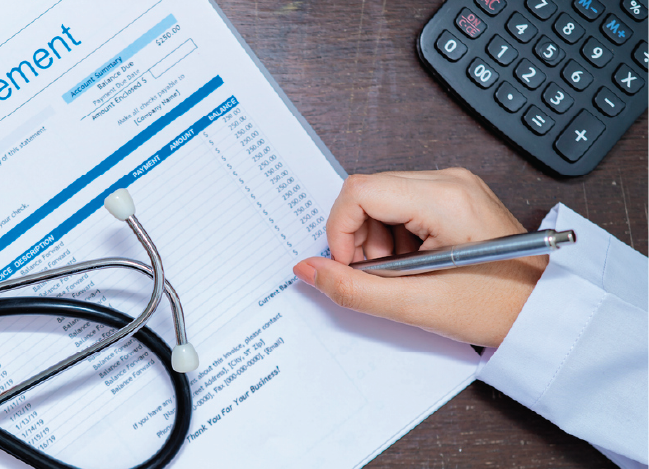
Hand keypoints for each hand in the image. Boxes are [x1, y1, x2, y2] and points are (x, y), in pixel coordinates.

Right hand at [293, 168, 547, 346]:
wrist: (546, 310)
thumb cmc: (499, 307)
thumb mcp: (417, 305)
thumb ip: (353, 288)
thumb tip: (308, 269)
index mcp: (444, 198)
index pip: (359, 191)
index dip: (340, 230)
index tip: (350, 267)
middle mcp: (449, 180)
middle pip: (368, 193)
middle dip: (361, 239)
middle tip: (383, 276)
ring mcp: (454, 186)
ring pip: (382, 200)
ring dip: (378, 241)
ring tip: (405, 274)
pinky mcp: (456, 197)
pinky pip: (403, 206)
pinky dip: (396, 238)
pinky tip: (417, 265)